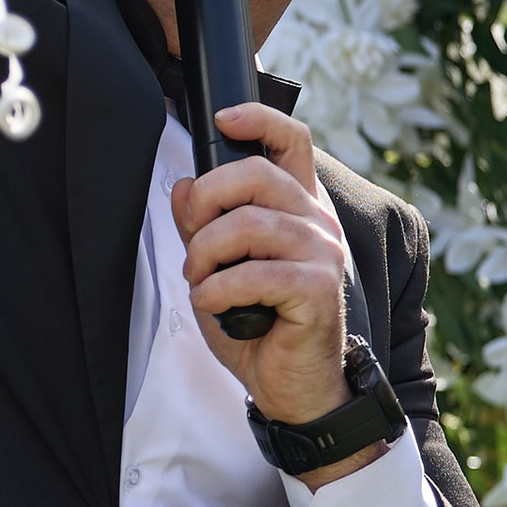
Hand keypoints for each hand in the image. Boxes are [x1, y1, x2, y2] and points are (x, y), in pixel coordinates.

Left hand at [170, 101, 380, 477]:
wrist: (293, 387)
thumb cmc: (260, 328)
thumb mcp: (219, 270)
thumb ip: (203, 228)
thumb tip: (183, 186)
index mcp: (299, 208)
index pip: (293, 141)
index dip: (259, 119)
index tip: (223, 119)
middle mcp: (317, 222)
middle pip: (256, 175)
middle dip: (206, 203)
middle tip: (192, 242)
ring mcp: (323, 253)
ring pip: (248, 224)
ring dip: (206, 255)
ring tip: (201, 282)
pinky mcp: (318, 289)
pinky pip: (254, 272)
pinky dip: (218, 289)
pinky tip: (215, 305)